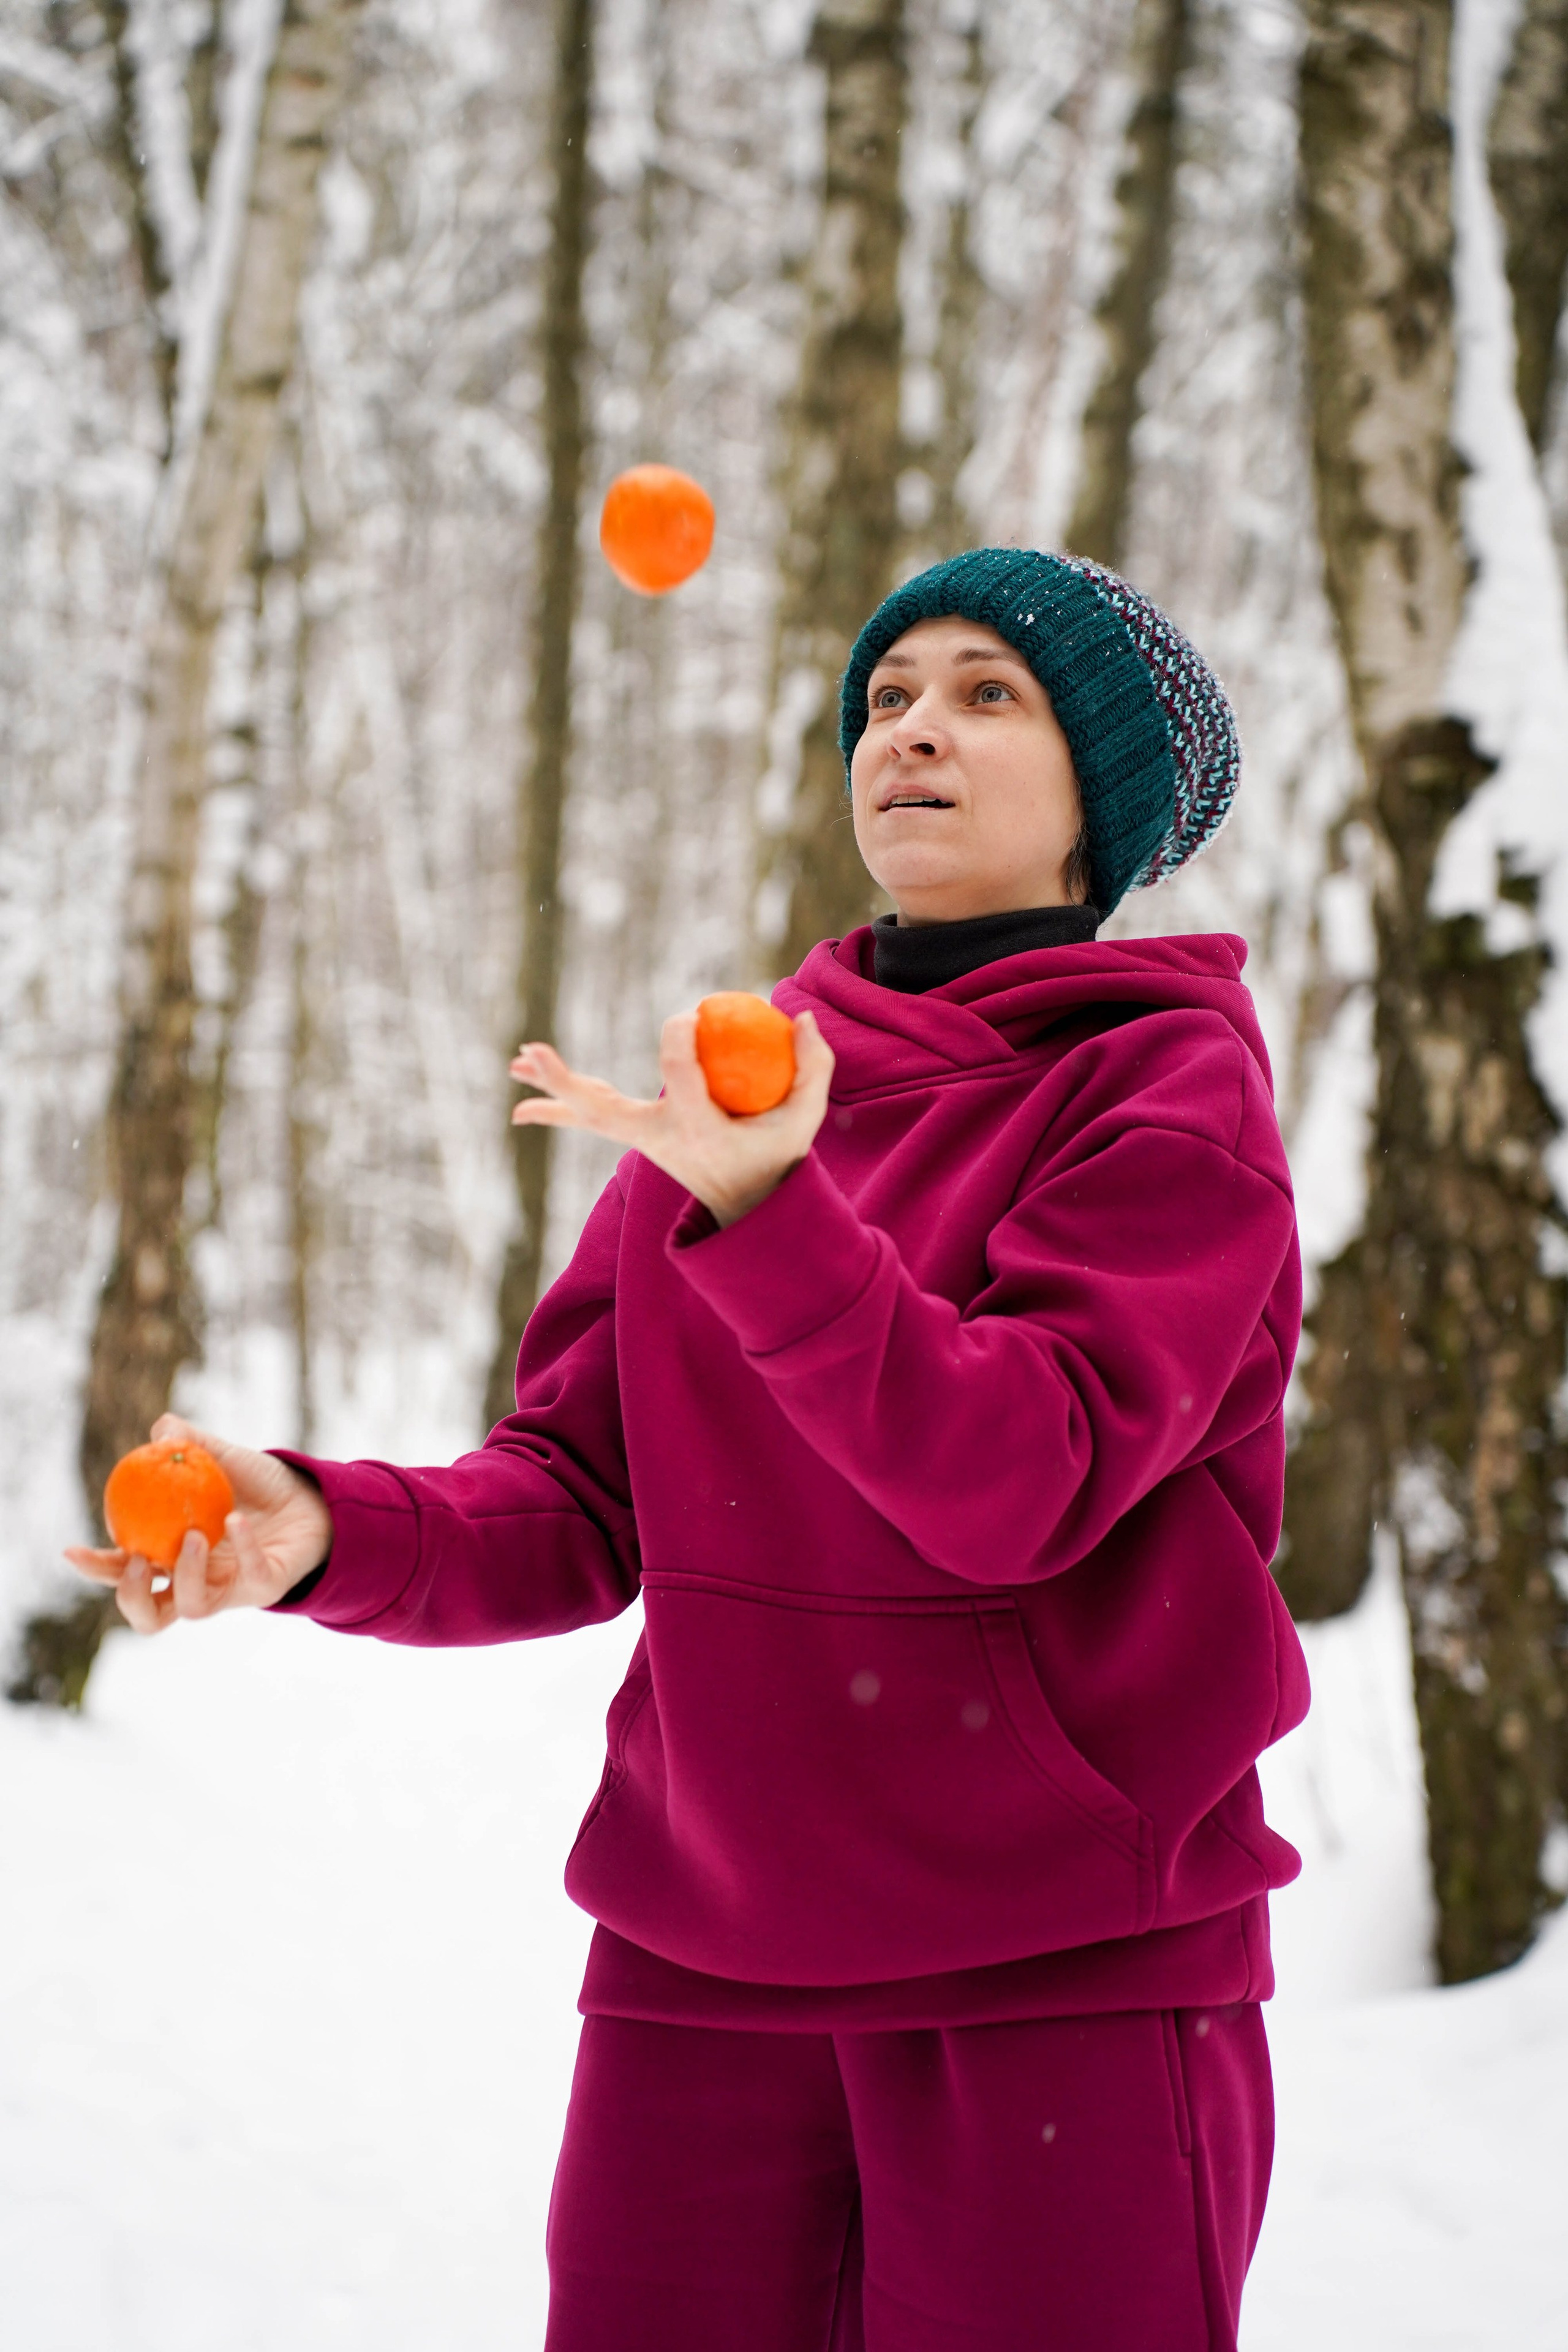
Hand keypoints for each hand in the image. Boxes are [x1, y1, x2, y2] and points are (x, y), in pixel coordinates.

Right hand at [64, 1414, 333, 1634]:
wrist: (312, 1498)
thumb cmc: (258, 1485)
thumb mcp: (223, 1459)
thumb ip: (191, 1445)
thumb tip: (162, 1428)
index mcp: (170, 1555)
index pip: (122, 1571)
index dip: (96, 1568)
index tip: (72, 1550)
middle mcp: (195, 1580)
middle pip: (148, 1615)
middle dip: (131, 1595)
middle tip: (136, 1559)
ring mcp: (229, 1589)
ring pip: (192, 1608)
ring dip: (185, 1574)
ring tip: (195, 1535)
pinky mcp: (265, 1587)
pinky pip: (249, 1578)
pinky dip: (241, 1549)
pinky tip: (238, 1521)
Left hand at [510, 1008, 834, 1227]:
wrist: (750, 1207)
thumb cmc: (777, 1158)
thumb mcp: (806, 1120)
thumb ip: (814, 1068)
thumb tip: (800, 1017)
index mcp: (697, 1132)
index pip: (676, 1073)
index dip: (679, 1033)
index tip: (692, 1012)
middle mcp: (660, 1139)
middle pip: (601, 1110)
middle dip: (563, 1082)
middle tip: (528, 1052)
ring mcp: (644, 1142)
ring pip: (590, 1114)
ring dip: (552, 1091)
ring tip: (517, 1061)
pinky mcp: (639, 1139)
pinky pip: (593, 1120)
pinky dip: (562, 1108)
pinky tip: (525, 1104)